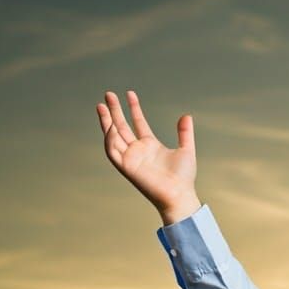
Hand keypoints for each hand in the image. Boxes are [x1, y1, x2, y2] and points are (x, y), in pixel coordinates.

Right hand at [96, 90, 197, 215]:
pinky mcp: (126, 168)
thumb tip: (187, 115)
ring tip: (101, 105)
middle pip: (122, 127)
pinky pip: (112, 152)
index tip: (130, 93)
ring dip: (106, 122)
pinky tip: (111, 126)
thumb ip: (185, 133)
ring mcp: (131, 158)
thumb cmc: (183, 178)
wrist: (179, 195)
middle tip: (109, 94)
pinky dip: (109, 139)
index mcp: (150, 145)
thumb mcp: (186, 150)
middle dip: (114, 111)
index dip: (133, 108)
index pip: (138, 123)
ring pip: (113, 137)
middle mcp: (138, 151)